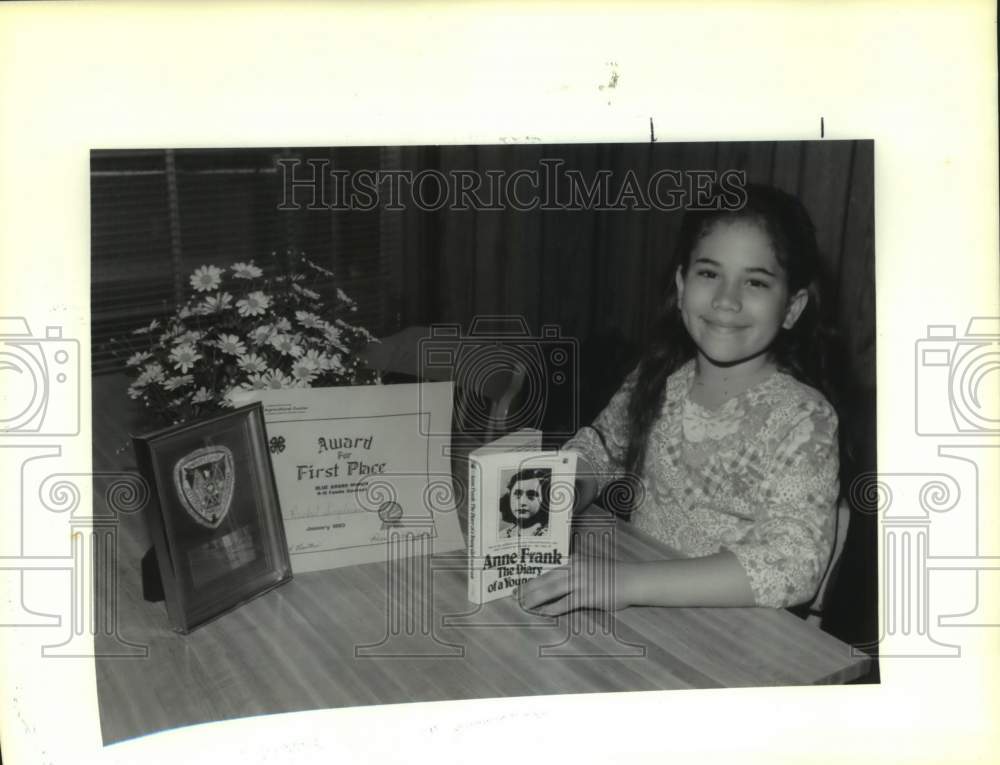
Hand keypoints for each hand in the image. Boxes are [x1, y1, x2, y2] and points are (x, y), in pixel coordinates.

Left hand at [516, 556, 633, 615]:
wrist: (632, 580)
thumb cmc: (613, 574)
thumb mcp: (591, 566)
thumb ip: (575, 571)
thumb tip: (559, 581)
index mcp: (573, 560)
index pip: (547, 569)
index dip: (532, 578)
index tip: (519, 584)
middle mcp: (574, 568)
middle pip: (545, 579)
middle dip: (528, 588)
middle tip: (515, 596)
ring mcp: (580, 581)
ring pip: (550, 591)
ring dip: (535, 599)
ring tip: (524, 605)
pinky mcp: (587, 595)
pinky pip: (564, 604)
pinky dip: (551, 609)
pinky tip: (542, 613)